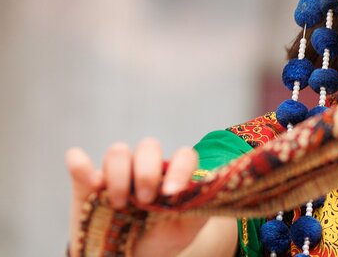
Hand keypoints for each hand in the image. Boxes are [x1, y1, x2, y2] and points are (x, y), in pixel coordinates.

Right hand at [66, 139, 207, 256]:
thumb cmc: (161, 239)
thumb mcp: (185, 230)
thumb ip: (200, 208)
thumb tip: (211, 186)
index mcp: (171, 175)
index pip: (183, 156)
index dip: (180, 168)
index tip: (172, 193)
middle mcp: (144, 168)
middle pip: (148, 146)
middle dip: (147, 171)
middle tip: (146, 200)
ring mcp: (115, 174)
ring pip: (118, 152)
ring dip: (119, 174)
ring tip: (119, 203)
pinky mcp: (86, 185)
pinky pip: (78, 163)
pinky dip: (80, 164)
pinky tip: (91, 180)